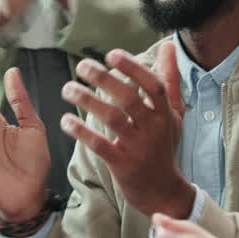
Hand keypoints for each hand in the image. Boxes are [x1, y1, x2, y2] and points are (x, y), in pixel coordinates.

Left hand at [60, 43, 194, 217]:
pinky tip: (65, 121)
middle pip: (129, 98)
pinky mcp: (122, 165)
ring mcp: (138, 148)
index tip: (112, 54)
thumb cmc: (164, 146)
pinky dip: (82, 132)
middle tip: (82, 66)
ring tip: (67, 89)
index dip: (133, 68)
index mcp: (165, 114)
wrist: (162, 191)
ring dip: (87, 101)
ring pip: (112, 119)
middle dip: (104, 79)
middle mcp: (153, 129)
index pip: (153, 85)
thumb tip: (168, 46)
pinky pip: (99, 145)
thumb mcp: (173, 114)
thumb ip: (170, 79)